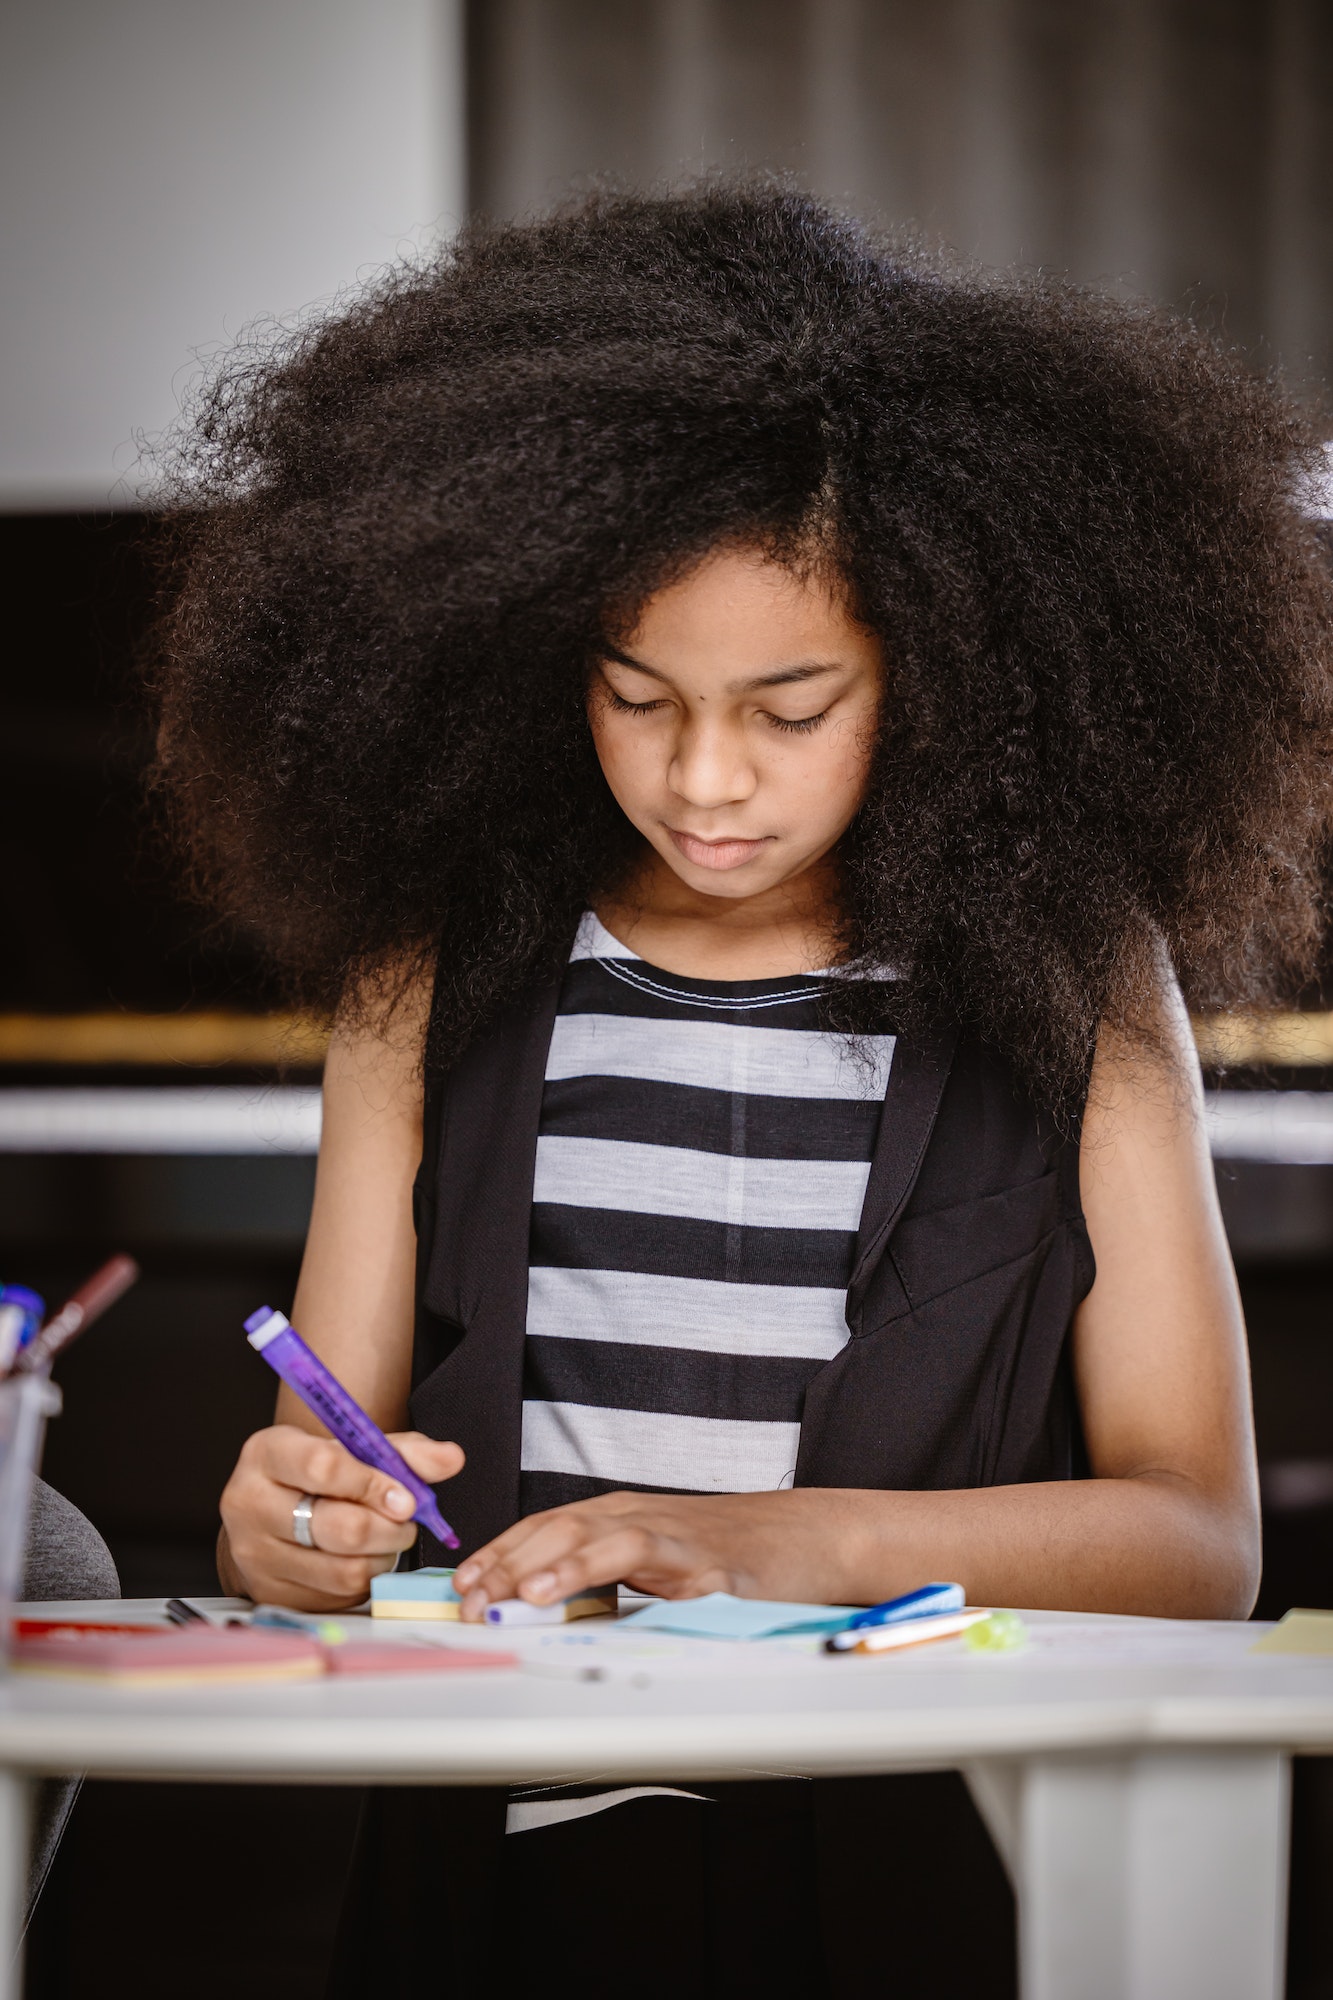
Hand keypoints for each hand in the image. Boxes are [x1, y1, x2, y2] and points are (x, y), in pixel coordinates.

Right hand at [219, 1424, 462, 1608]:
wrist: (273, 1507)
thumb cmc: (317, 1473)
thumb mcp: (354, 1448)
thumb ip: (405, 1452)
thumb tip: (451, 1458)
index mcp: (267, 1454)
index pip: (323, 1467)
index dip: (374, 1484)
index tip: (407, 1497)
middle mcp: (248, 1503)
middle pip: (337, 1527)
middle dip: (389, 1528)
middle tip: (406, 1521)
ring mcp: (254, 1554)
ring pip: (342, 1569)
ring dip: (382, 1557)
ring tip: (388, 1538)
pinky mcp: (269, 1592)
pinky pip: (336, 1597)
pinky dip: (364, 1580)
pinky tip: (363, 1559)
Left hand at [452, 1489, 809, 1619]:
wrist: (806, 1541)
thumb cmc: (733, 1563)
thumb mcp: (662, 1572)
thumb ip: (616, 1587)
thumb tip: (555, 1620)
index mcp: (620, 1517)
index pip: (543, 1527)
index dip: (498, 1553)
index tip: (461, 1584)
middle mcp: (632, 1513)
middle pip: (549, 1526)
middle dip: (501, 1563)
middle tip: (464, 1601)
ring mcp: (662, 1528)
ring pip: (580, 1531)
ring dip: (531, 1564)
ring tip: (495, 1597)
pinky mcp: (691, 1554)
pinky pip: (628, 1551)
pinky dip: (584, 1565)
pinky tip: (554, 1590)